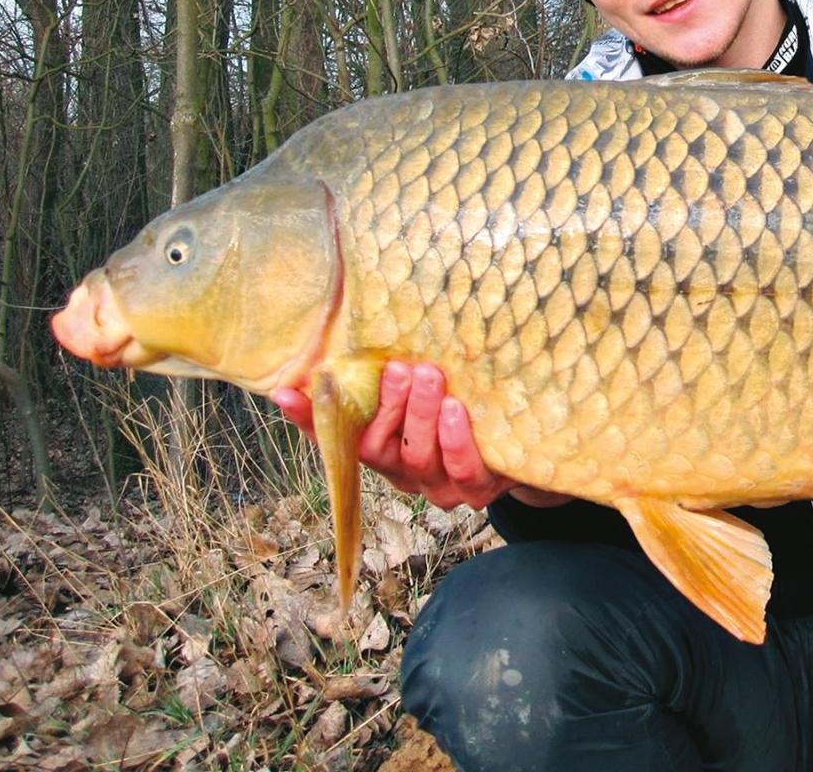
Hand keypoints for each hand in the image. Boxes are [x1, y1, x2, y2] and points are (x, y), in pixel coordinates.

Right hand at [271, 360, 571, 510]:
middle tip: (399, 367)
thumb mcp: (427, 387)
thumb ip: (393, 369)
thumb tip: (360, 323)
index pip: (334, 437)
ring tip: (429, 376)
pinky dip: (457, 441)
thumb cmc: (465, 404)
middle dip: (387, 405)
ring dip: (421, 415)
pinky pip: (463, 470)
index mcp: (381, 448)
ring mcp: (439, 485)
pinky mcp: (478, 489)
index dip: (307, 419)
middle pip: (377, 448)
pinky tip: (457, 410)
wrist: (528, 444)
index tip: (284, 391)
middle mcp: (403, 472)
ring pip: (418, 457)